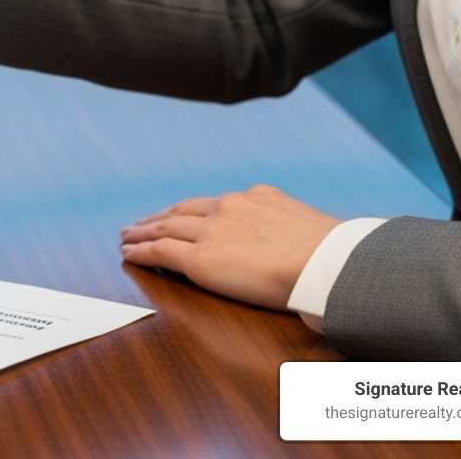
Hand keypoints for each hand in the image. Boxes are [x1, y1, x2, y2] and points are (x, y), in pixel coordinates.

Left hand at [118, 184, 341, 310]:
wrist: (328, 263)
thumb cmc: (333, 255)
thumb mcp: (312, 228)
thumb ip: (293, 230)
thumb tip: (304, 245)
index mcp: (258, 198)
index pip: (215, 204)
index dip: (191, 210)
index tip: (180, 214)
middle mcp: (230, 208)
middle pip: (183, 210)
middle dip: (159, 216)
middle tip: (140, 222)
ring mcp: (212, 232)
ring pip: (166, 227)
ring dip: (142, 231)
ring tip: (127, 236)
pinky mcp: (200, 259)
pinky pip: (160, 253)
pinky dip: (141, 251)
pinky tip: (128, 253)